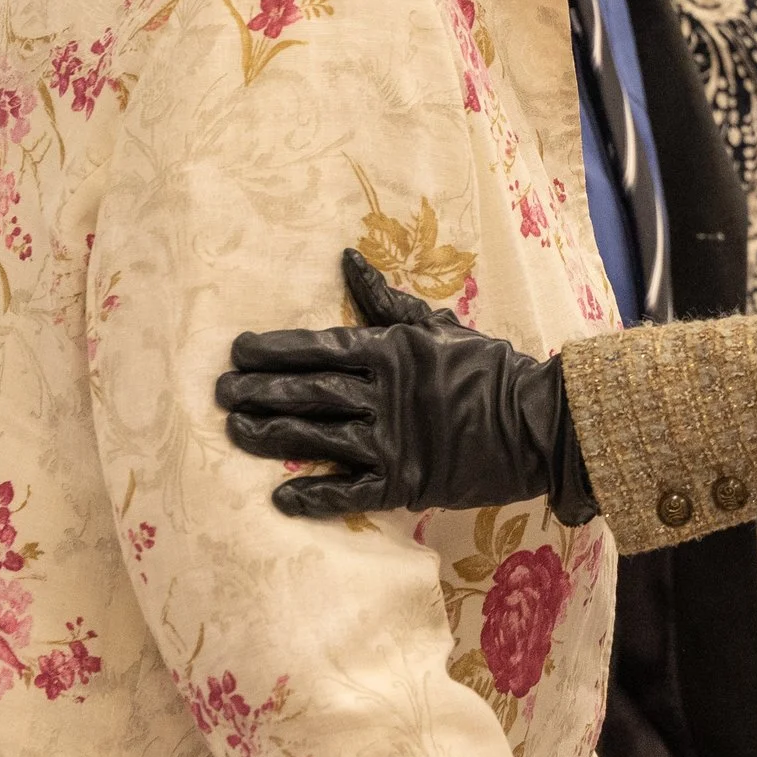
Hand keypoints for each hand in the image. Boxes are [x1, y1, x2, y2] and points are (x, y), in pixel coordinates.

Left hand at [214, 248, 596, 525]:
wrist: (537, 422)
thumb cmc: (488, 368)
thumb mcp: (439, 326)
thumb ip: (387, 301)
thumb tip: (346, 259)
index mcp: (393, 351)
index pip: (320, 347)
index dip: (274, 350)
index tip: (237, 350)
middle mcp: (384, 394)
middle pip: (307, 392)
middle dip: (258, 391)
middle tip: (219, 392)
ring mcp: (392, 441)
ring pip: (316, 438)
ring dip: (270, 436)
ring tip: (235, 431)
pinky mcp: (405, 482)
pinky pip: (349, 492)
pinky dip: (314, 496)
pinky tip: (281, 496)